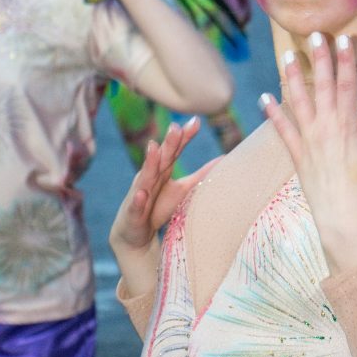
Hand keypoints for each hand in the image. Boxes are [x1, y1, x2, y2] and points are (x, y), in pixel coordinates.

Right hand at [110, 117, 214, 251]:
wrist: (135, 234)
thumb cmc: (158, 207)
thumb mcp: (182, 189)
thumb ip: (200, 174)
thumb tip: (224, 158)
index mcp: (162, 171)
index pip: (174, 151)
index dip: (184, 137)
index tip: (196, 122)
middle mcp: (149, 178)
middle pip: (161, 159)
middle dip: (168, 143)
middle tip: (175, 127)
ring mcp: (139, 194)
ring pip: (145, 177)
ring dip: (149, 162)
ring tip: (153, 147)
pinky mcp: (133, 214)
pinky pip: (136, 206)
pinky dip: (138, 200)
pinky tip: (141, 193)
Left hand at [260, 33, 356, 271]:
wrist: (343, 217)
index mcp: (348, 126)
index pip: (348, 85)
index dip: (346, 61)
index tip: (344, 40)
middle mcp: (326, 127)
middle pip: (323, 86)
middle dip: (320, 59)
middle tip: (315, 35)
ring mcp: (309, 140)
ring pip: (299, 101)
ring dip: (293, 77)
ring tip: (288, 55)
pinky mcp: (298, 155)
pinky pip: (282, 130)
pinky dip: (273, 113)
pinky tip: (264, 97)